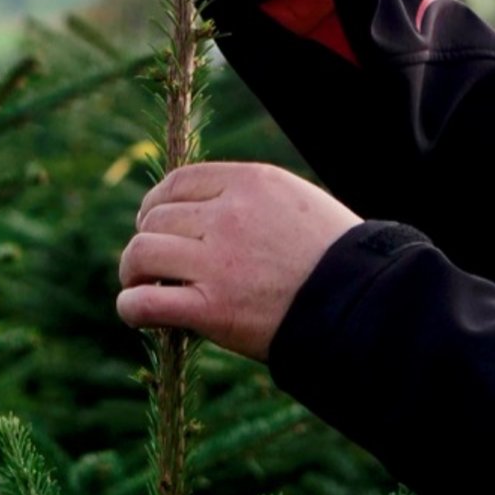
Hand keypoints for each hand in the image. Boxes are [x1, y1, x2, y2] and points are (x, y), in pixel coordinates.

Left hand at [116, 161, 359, 360]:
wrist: (363, 303)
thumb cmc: (336, 257)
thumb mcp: (296, 201)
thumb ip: (249, 198)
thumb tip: (203, 210)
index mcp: (250, 181)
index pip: (178, 181)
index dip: (156, 202)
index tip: (153, 221)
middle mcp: (227, 214)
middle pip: (155, 217)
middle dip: (146, 238)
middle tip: (150, 262)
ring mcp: (217, 262)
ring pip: (141, 253)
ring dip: (132, 270)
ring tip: (138, 285)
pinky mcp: (212, 309)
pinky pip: (147, 302)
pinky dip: (131, 307)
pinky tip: (136, 312)